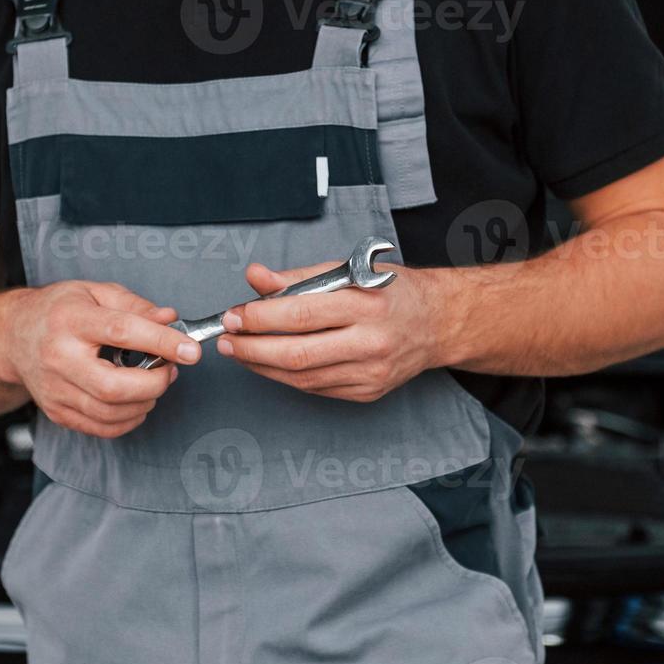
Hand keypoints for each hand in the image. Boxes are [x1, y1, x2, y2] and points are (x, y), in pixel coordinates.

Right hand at [0, 281, 201, 437]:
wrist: (12, 336)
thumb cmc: (58, 310)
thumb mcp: (95, 292)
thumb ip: (135, 305)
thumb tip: (170, 319)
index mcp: (70, 320)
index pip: (121, 332)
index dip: (162, 342)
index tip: (191, 349)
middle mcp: (58, 358)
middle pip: (113, 386)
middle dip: (155, 383)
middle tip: (170, 369)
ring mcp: (55, 390)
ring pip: (110, 413)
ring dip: (145, 402)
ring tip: (153, 382)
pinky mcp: (57, 412)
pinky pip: (102, 428)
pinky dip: (129, 419)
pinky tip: (136, 400)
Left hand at [216, 261, 447, 402]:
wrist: (438, 323)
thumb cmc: (391, 291)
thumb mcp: (349, 270)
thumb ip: (299, 276)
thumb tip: (255, 278)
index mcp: (367, 303)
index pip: (302, 314)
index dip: (261, 318)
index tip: (234, 315)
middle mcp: (371, 341)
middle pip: (298, 353)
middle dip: (252, 347)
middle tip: (226, 339)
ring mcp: (371, 372)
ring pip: (302, 377)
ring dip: (262, 365)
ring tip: (239, 351)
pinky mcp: (367, 392)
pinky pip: (316, 388)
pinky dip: (286, 376)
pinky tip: (269, 363)